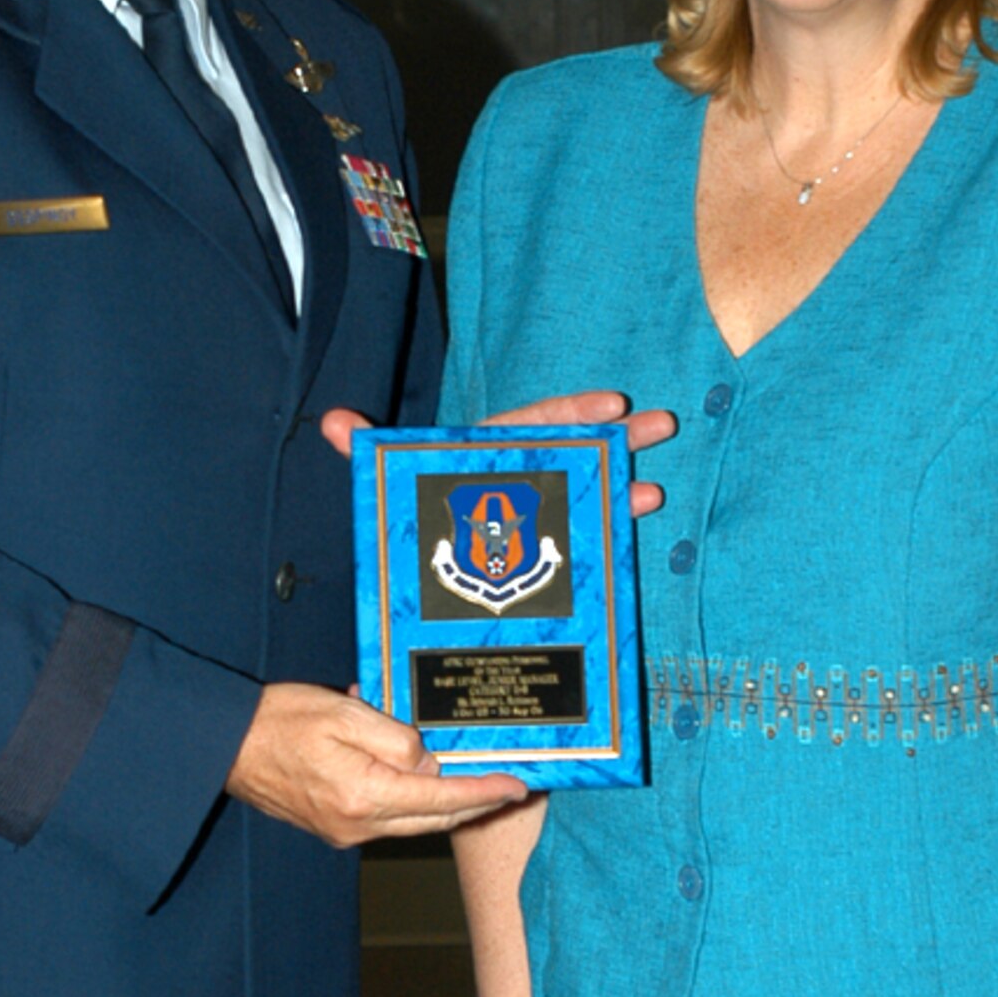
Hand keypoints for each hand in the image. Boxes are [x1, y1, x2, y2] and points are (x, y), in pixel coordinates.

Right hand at [226, 682, 526, 844]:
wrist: (225, 745)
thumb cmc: (280, 720)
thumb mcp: (346, 712)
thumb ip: (396, 738)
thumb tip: (428, 760)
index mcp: (364, 795)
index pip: (442, 798)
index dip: (484, 792)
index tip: (516, 787)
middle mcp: (358, 825)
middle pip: (433, 819)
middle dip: (475, 804)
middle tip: (508, 789)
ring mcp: (344, 831)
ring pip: (412, 821)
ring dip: (445, 803)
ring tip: (475, 781)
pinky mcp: (333, 827)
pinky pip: (387, 817)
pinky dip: (413, 800)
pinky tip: (422, 777)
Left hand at [321, 392, 676, 518]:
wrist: (409, 591)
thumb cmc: (403, 523)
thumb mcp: (386, 486)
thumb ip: (366, 454)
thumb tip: (334, 420)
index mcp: (485, 456)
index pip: (532, 425)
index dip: (572, 413)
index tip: (612, 406)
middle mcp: (518, 480)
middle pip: (574, 449)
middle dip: (619, 438)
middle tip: (663, 425)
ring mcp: (536, 516)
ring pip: (586, 492)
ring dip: (623, 485)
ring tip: (654, 491)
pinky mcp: (543, 553)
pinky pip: (581, 535)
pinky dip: (609, 527)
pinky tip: (633, 525)